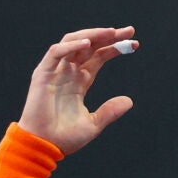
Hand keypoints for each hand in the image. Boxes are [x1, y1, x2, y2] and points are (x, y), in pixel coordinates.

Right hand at [17, 27, 137, 154]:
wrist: (45, 146)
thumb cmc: (65, 138)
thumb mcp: (94, 124)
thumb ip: (110, 111)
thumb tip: (129, 100)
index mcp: (79, 82)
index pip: (98, 57)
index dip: (115, 48)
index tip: (134, 44)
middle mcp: (67, 73)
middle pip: (89, 46)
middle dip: (108, 36)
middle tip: (129, 30)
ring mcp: (55, 72)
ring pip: (73, 43)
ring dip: (92, 35)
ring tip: (112, 32)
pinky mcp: (43, 74)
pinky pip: (56, 53)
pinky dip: (70, 46)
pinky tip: (87, 43)